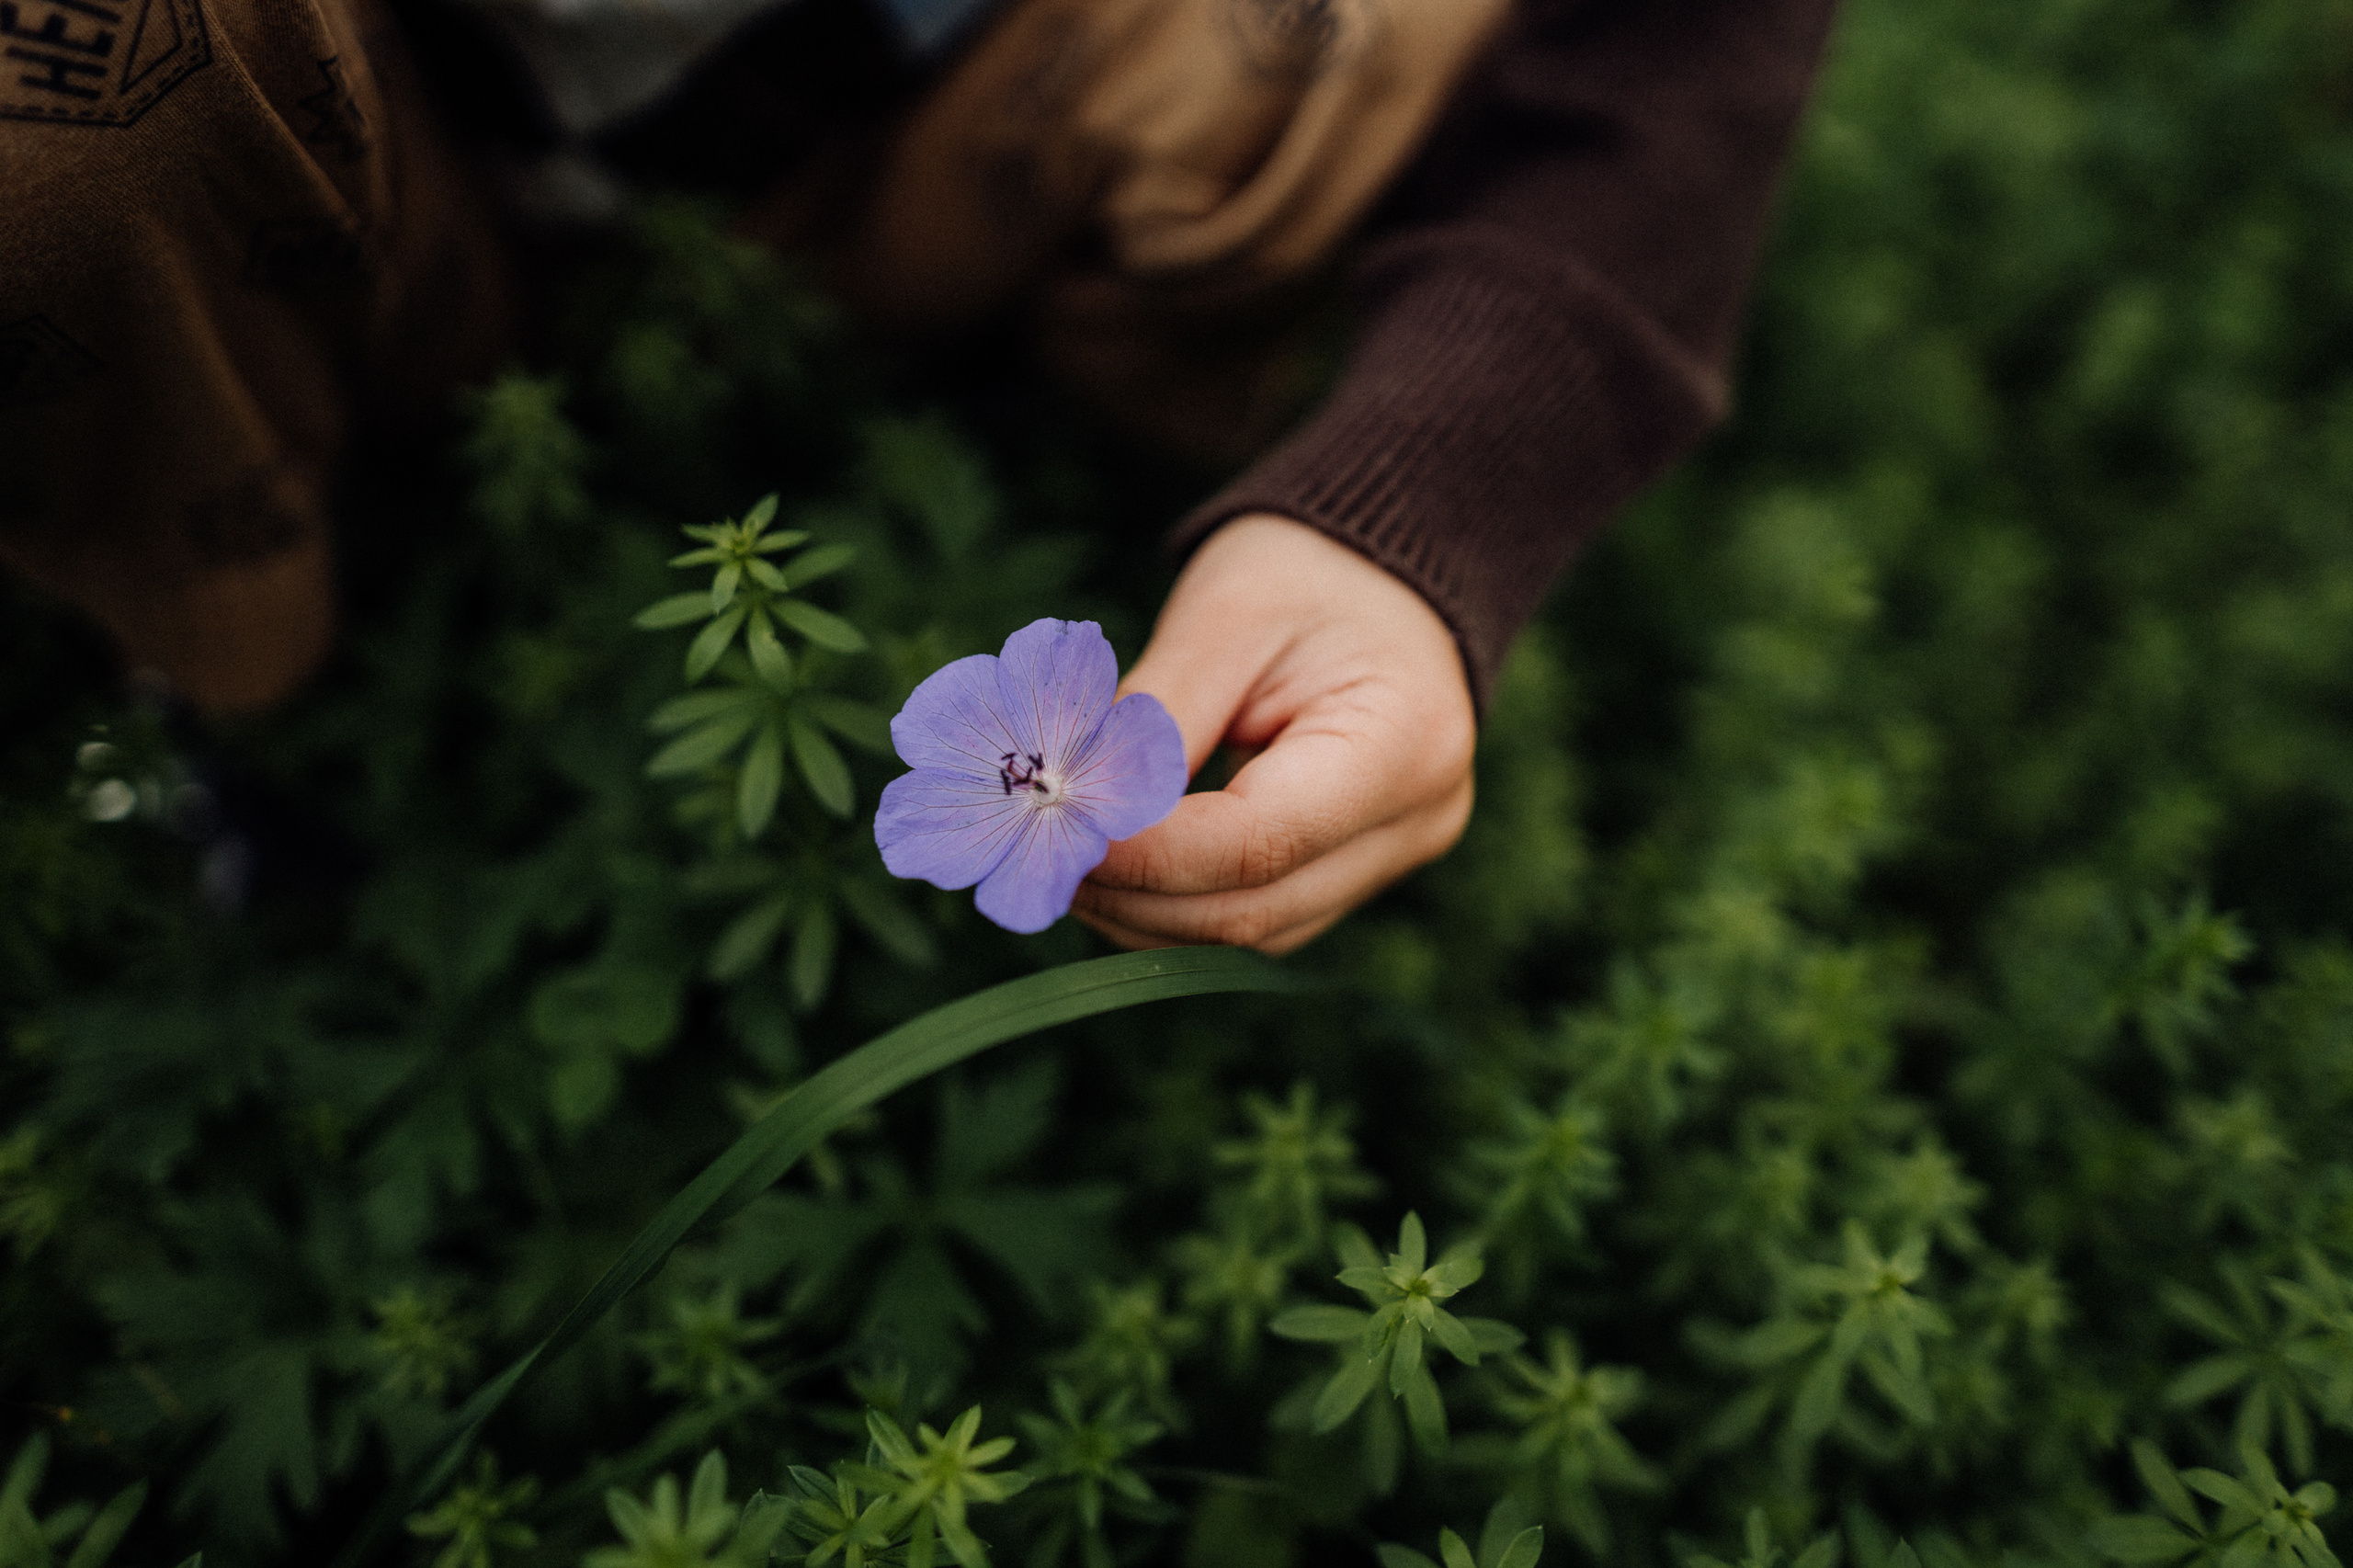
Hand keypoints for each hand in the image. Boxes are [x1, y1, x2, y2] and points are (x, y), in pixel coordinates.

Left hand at [1073, 514, 1476, 953]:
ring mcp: (1393, 856)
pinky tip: (1121, 865)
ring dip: (1150, 911)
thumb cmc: (1305, 569)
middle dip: (1135, 894)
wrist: (1382, 571)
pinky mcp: (1358, 868)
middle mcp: (1413, 822)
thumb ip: (1155, 720)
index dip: (1147, 855)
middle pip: (1255, 909)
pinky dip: (1183, 900)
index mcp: (1401, 745)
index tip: (1056, 828)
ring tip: (1069, 858)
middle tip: (1040, 853)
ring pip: (1254, 930)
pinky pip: (1262, 912)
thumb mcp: (1223, 616)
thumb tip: (1074, 806)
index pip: (1257, 843)